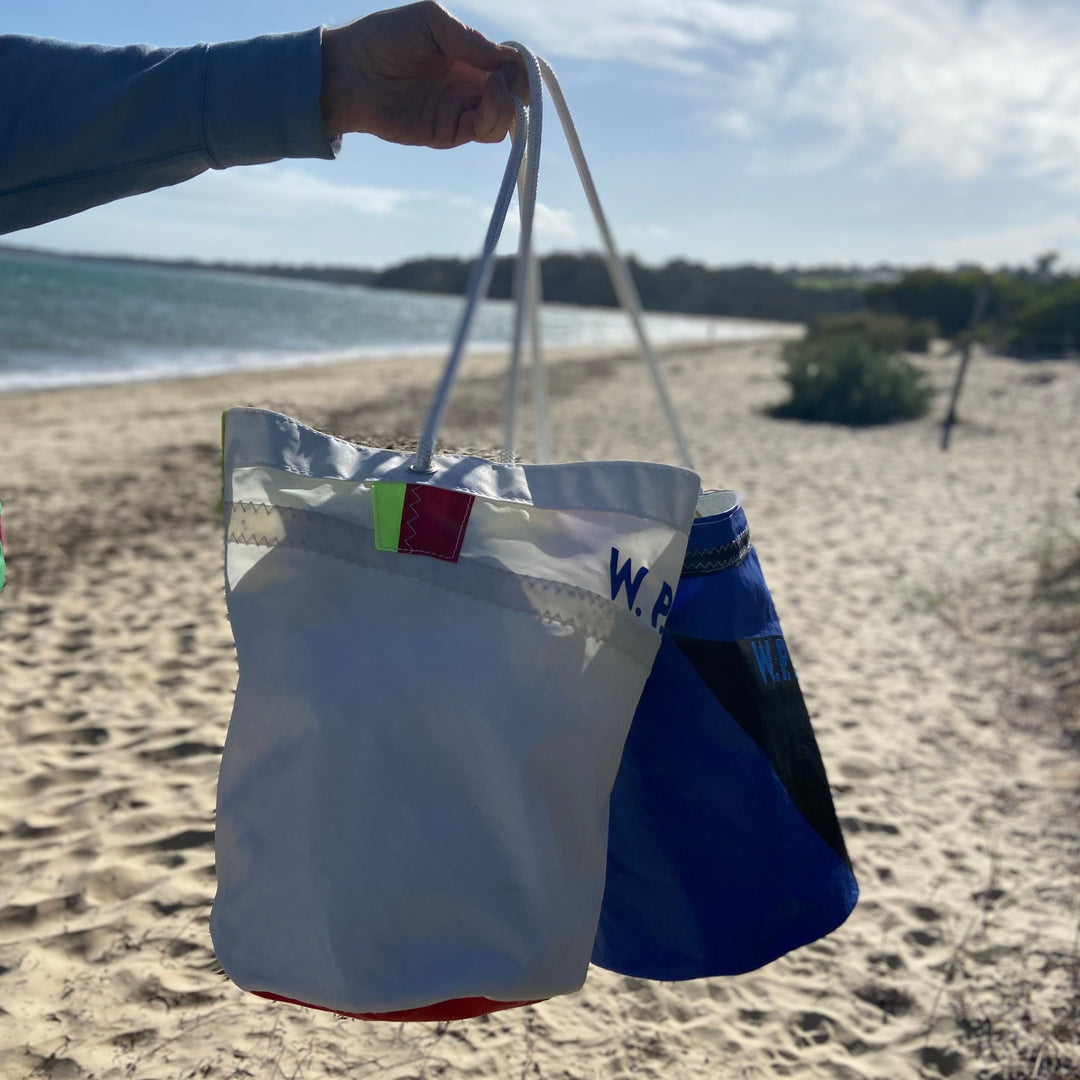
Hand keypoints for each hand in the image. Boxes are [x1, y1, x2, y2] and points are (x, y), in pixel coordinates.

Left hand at [320, 1, 527, 148]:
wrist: (348, 74)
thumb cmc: (384, 38)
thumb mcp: (432, 21)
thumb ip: (471, 39)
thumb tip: (508, 60)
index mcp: (468, 55)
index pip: (510, 65)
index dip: (521, 68)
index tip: (518, 64)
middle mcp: (468, 84)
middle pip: (514, 94)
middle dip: (519, 88)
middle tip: (507, 78)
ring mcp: (459, 110)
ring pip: (504, 119)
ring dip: (508, 105)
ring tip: (494, 88)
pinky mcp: (448, 133)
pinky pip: (483, 131)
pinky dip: (493, 118)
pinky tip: (486, 99)